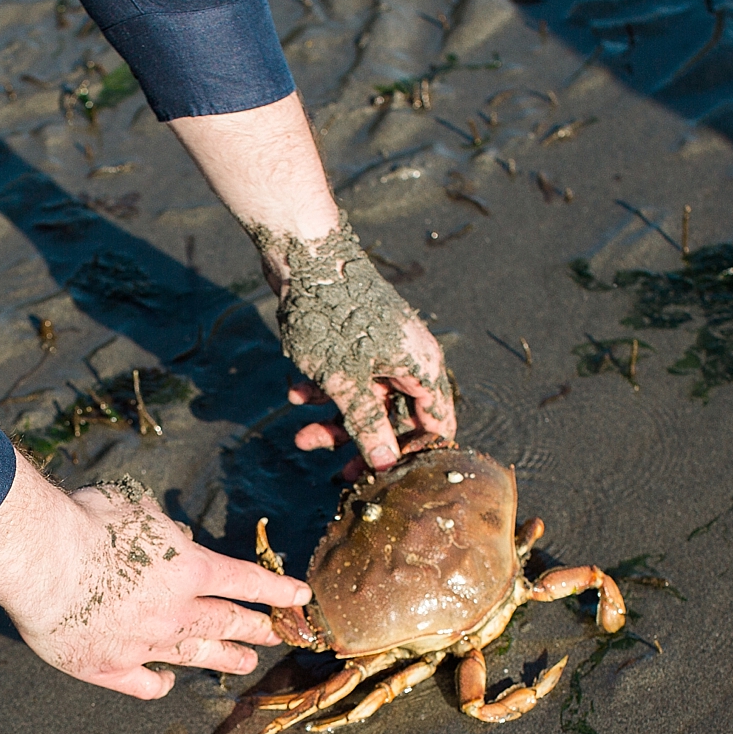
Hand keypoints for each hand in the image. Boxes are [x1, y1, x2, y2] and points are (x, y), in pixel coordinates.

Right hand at [0, 453, 309, 699]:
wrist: (41, 560)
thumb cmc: (84, 521)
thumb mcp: (136, 506)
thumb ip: (161, 526)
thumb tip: (171, 536)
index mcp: (188, 569)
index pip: (246, 581)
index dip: (276, 590)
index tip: (300, 597)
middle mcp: (174, 612)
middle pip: (228, 624)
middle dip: (257, 630)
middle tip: (276, 636)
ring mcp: (144, 645)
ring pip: (196, 657)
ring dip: (224, 660)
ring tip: (244, 665)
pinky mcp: (108, 667)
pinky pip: (142, 684)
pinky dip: (157, 685)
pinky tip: (165, 685)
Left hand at [280, 280, 457, 470]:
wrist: (305, 258)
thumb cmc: (332, 318)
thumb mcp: (345, 383)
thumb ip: (367, 425)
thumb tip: (384, 463)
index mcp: (421, 367)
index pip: (436, 425)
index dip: (413, 454)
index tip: (384, 475)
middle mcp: (409, 359)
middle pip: (396, 418)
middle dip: (362, 442)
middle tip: (339, 472)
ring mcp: (382, 349)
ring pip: (365, 400)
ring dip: (334, 420)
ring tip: (300, 435)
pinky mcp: (357, 340)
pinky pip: (346, 378)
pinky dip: (323, 389)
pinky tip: (296, 391)